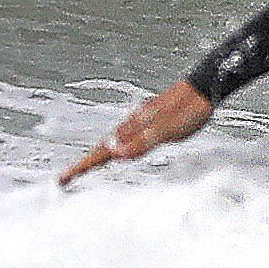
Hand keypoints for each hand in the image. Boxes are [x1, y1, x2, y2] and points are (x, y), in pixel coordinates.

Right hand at [61, 79, 212, 185]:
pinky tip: (119, 148)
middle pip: (102, 146)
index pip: (103, 150)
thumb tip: (115, 154)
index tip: (64, 177)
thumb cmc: (189, 110)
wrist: (204, 89)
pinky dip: (115, 146)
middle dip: (84, 163)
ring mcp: (140, 122)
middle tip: (67, 176)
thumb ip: (142, 141)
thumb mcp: (166, 129)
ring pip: (112, 141)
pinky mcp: (149, 121)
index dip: (83, 165)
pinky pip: (124, 137)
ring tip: (85, 167)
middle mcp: (132, 124)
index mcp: (133, 127)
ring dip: (98, 155)